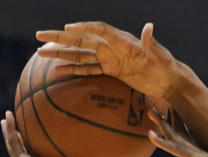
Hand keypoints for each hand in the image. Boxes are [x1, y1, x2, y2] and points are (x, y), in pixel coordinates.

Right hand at [0, 111, 104, 156]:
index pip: (42, 156)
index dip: (39, 146)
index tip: (39, 135)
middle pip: (25, 149)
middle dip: (20, 136)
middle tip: (17, 123)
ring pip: (15, 145)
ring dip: (10, 131)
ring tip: (6, 117)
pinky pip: (14, 144)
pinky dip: (9, 131)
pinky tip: (7, 118)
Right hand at [36, 22, 179, 98]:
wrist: (168, 80)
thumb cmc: (165, 65)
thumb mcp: (158, 55)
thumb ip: (151, 42)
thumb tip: (149, 26)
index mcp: (121, 39)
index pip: (98, 29)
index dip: (83, 28)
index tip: (67, 29)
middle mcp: (111, 46)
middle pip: (81, 39)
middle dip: (60, 37)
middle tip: (39, 35)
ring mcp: (108, 58)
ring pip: (79, 54)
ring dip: (60, 53)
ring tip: (40, 52)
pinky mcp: (109, 70)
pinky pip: (87, 69)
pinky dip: (72, 68)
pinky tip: (57, 69)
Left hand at [145, 109, 207, 156]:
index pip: (181, 143)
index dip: (170, 130)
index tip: (159, 120)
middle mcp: (198, 155)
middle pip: (178, 134)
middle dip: (164, 121)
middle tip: (151, 108)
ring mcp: (198, 156)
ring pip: (176, 137)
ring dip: (162, 124)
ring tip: (150, 111)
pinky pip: (176, 149)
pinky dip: (163, 142)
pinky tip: (151, 135)